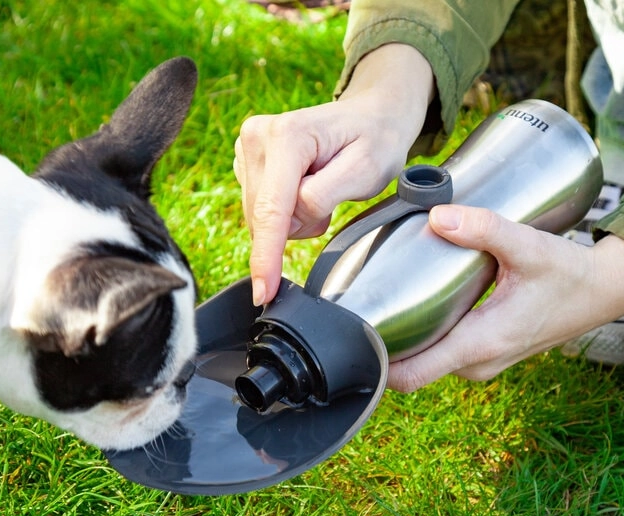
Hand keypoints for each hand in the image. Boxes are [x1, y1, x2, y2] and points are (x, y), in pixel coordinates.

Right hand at [234, 44, 433, 305]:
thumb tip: (289, 219)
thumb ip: (323, 197)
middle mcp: (258, 136)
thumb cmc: (376, 139)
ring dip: (293, 218)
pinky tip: (306, 187)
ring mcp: (248, 145)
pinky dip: (286, 210)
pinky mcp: (247, 157)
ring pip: (261, 217)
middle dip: (298, 224)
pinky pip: (261, 208)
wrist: (372, 113)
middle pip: (265, 217)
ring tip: (322, 187)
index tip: (265, 292)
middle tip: (332, 198)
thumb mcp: (366, 170)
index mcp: (287, 135)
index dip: (266, 257)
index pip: (272, 211)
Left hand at [387, 204, 623, 391]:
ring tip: (390, 294)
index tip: (354, 329)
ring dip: (406, 336)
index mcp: (480, 344)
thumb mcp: (529, 247)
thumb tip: (438, 216)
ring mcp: (482, 362)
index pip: (409, 375)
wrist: (604, 291)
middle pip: (409, 366)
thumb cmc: (569, 273)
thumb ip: (485, 230)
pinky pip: (442, 351)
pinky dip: (427, 334)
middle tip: (367, 298)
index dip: (375, 361)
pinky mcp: (486, 352)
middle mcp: (476, 363)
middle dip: (384, 340)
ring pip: (425, 359)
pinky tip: (422, 300)